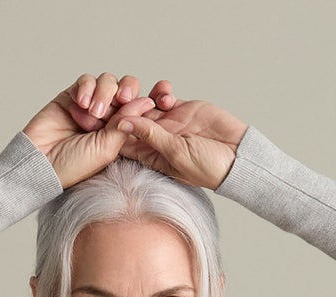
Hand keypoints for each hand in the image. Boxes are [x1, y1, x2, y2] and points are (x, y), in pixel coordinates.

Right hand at [22, 74, 166, 188]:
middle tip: (121, 99)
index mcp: (120, 131)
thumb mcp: (107, 148)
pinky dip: (86, 88)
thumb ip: (126, 123)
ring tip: (92, 113)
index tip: (152, 103)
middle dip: (125, 90)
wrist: (42, 162)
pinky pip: (86, 80)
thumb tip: (146, 101)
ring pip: (107, 82)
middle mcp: (107, 116)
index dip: (144, 101)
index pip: (138, 107)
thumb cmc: (74, 164)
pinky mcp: (72, 95)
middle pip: (125, 88)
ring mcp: (90, 104)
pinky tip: (80, 104)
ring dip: (103, 93)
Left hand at [110, 87, 247, 190]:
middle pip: (131, 122)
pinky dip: (160, 91)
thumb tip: (122, 122)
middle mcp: (157, 140)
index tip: (97, 118)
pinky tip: (165, 93)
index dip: (110, 130)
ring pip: (146, 106)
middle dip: (121, 108)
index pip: (124, 142)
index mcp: (151, 157)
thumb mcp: (176, 153)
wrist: (238, 156)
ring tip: (141, 93)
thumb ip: (150, 136)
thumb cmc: (209, 166)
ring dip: (141, 97)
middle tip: (111, 95)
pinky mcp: (182, 110)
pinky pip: (163, 97)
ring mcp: (169, 124)